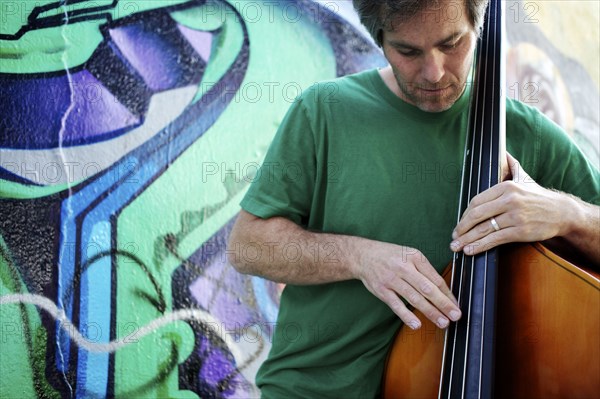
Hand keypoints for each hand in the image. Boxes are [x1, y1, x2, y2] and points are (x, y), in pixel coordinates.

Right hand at [352, 240, 460, 329]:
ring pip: (414, 298)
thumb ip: (424, 270)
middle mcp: (404, 267)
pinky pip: (396, 304)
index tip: (456, 305)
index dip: (448, 293)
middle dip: (443, 303)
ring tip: (443, 322)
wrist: (363, 255)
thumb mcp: (409, 254)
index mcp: (415, 257)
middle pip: (427, 288)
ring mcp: (392, 279)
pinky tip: (417, 324)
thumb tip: (443, 291)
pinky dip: (406, 315)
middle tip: (456, 315)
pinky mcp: (381, 290)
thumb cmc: (391, 256)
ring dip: (430, 312)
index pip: (435, 278)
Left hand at [450, 152, 567, 254]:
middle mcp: (509, 200)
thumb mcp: (524, 178)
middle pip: (477, 215)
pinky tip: (470, 250)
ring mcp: (515, 216)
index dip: (464, 215)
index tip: (459, 224)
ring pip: (484, 229)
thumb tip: (504, 153)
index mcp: (506, 187)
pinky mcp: (521, 231)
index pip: (476, 201)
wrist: (562, 212)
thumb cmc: (537, 197)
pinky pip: (495, 239)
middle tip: (454, 237)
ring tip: (456, 247)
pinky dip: (480, 246)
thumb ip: (511, 166)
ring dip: (466, 240)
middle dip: (462, 228)